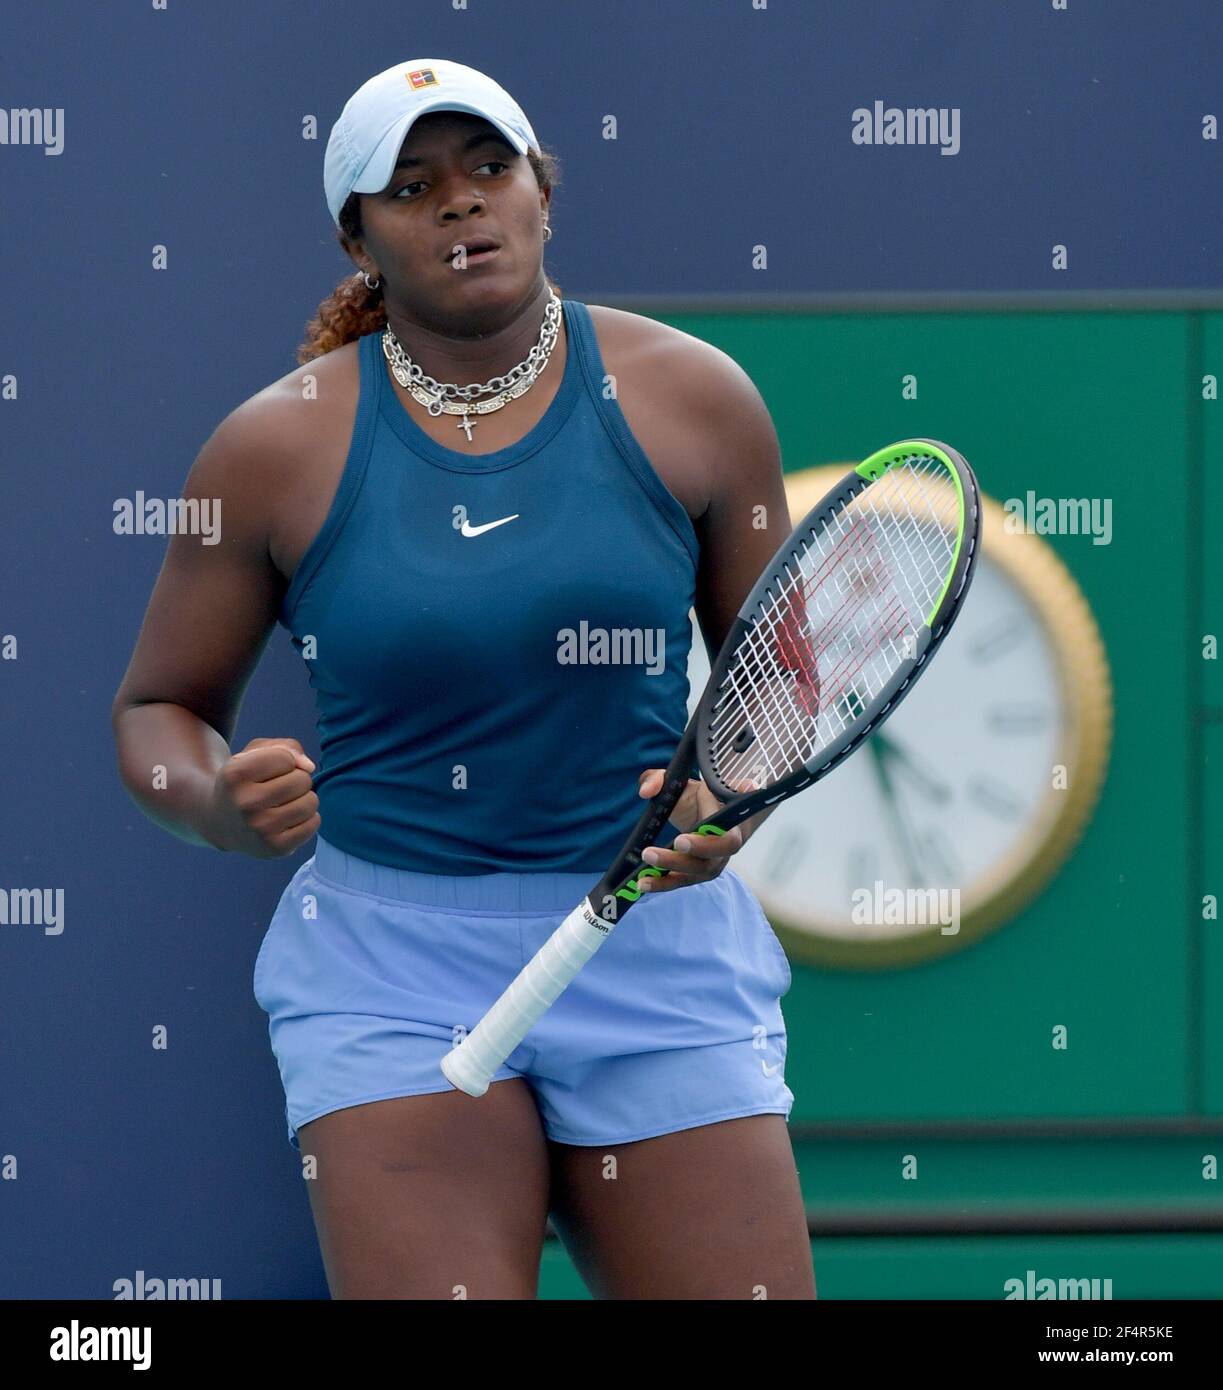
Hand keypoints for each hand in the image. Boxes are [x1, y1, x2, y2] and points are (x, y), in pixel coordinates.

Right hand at [207, 737, 319, 857]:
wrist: (221, 821)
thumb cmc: (246, 781)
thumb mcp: (255, 754)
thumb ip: (286, 747)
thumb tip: (309, 767)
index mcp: (235, 775)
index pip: (286, 758)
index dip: (283, 761)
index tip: (267, 771)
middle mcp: (245, 803)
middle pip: (302, 780)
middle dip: (296, 779)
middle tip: (278, 788)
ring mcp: (260, 829)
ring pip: (311, 802)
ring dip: (304, 798)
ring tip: (285, 802)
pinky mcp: (275, 848)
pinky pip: (314, 823)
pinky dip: (307, 818)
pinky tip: (288, 819)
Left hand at [631, 768, 752, 894]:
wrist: (710, 813)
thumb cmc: (698, 797)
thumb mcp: (680, 782)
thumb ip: (659, 779)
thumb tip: (646, 791)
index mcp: (729, 818)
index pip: (724, 834)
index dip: (705, 841)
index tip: (680, 840)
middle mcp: (727, 844)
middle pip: (712, 858)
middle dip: (683, 858)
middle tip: (654, 853)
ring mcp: (714, 862)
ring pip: (696, 872)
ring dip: (669, 874)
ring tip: (643, 874)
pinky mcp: (699, 873)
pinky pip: (683, 881)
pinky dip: (662, 883)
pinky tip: (641, 883)